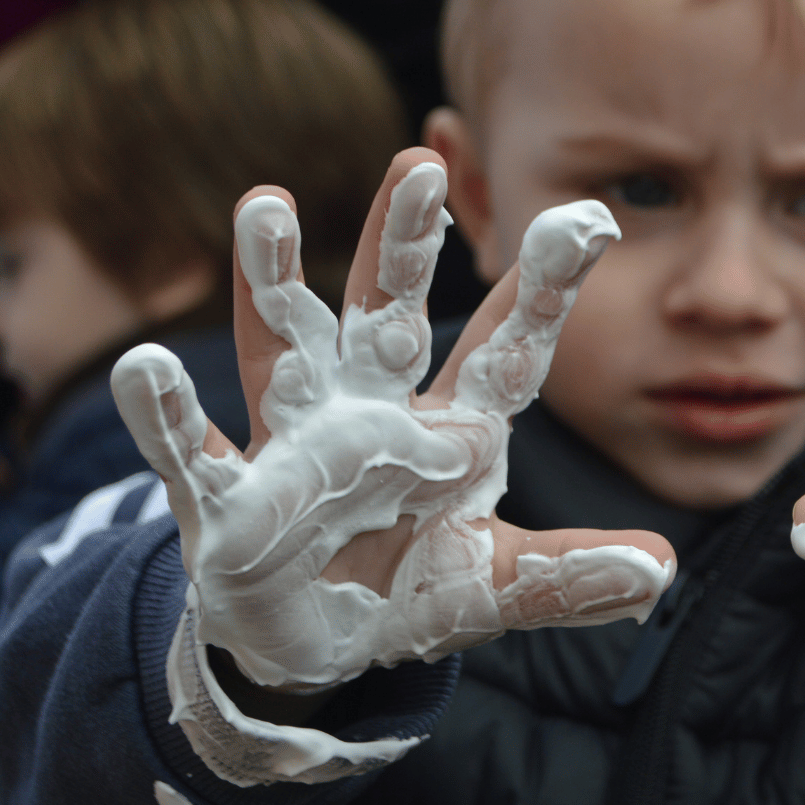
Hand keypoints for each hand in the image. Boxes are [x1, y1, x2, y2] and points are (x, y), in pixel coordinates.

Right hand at [112, 149, 674, 690]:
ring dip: (274, 281)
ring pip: (284, 347)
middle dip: (401, 246)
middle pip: (385, 314)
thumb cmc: (409, 588)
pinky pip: (193, 451)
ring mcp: (295, 446)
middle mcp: (371, 414)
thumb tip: (661, 571)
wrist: (317, 639)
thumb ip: (568, 573)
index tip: (591, 218)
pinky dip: (169, 415)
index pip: (504, 349)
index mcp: (450, 431)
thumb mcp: (495, 583)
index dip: (543, 288)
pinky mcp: (229, 500)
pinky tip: (144, 365)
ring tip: (266, 205)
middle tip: (421, 165)